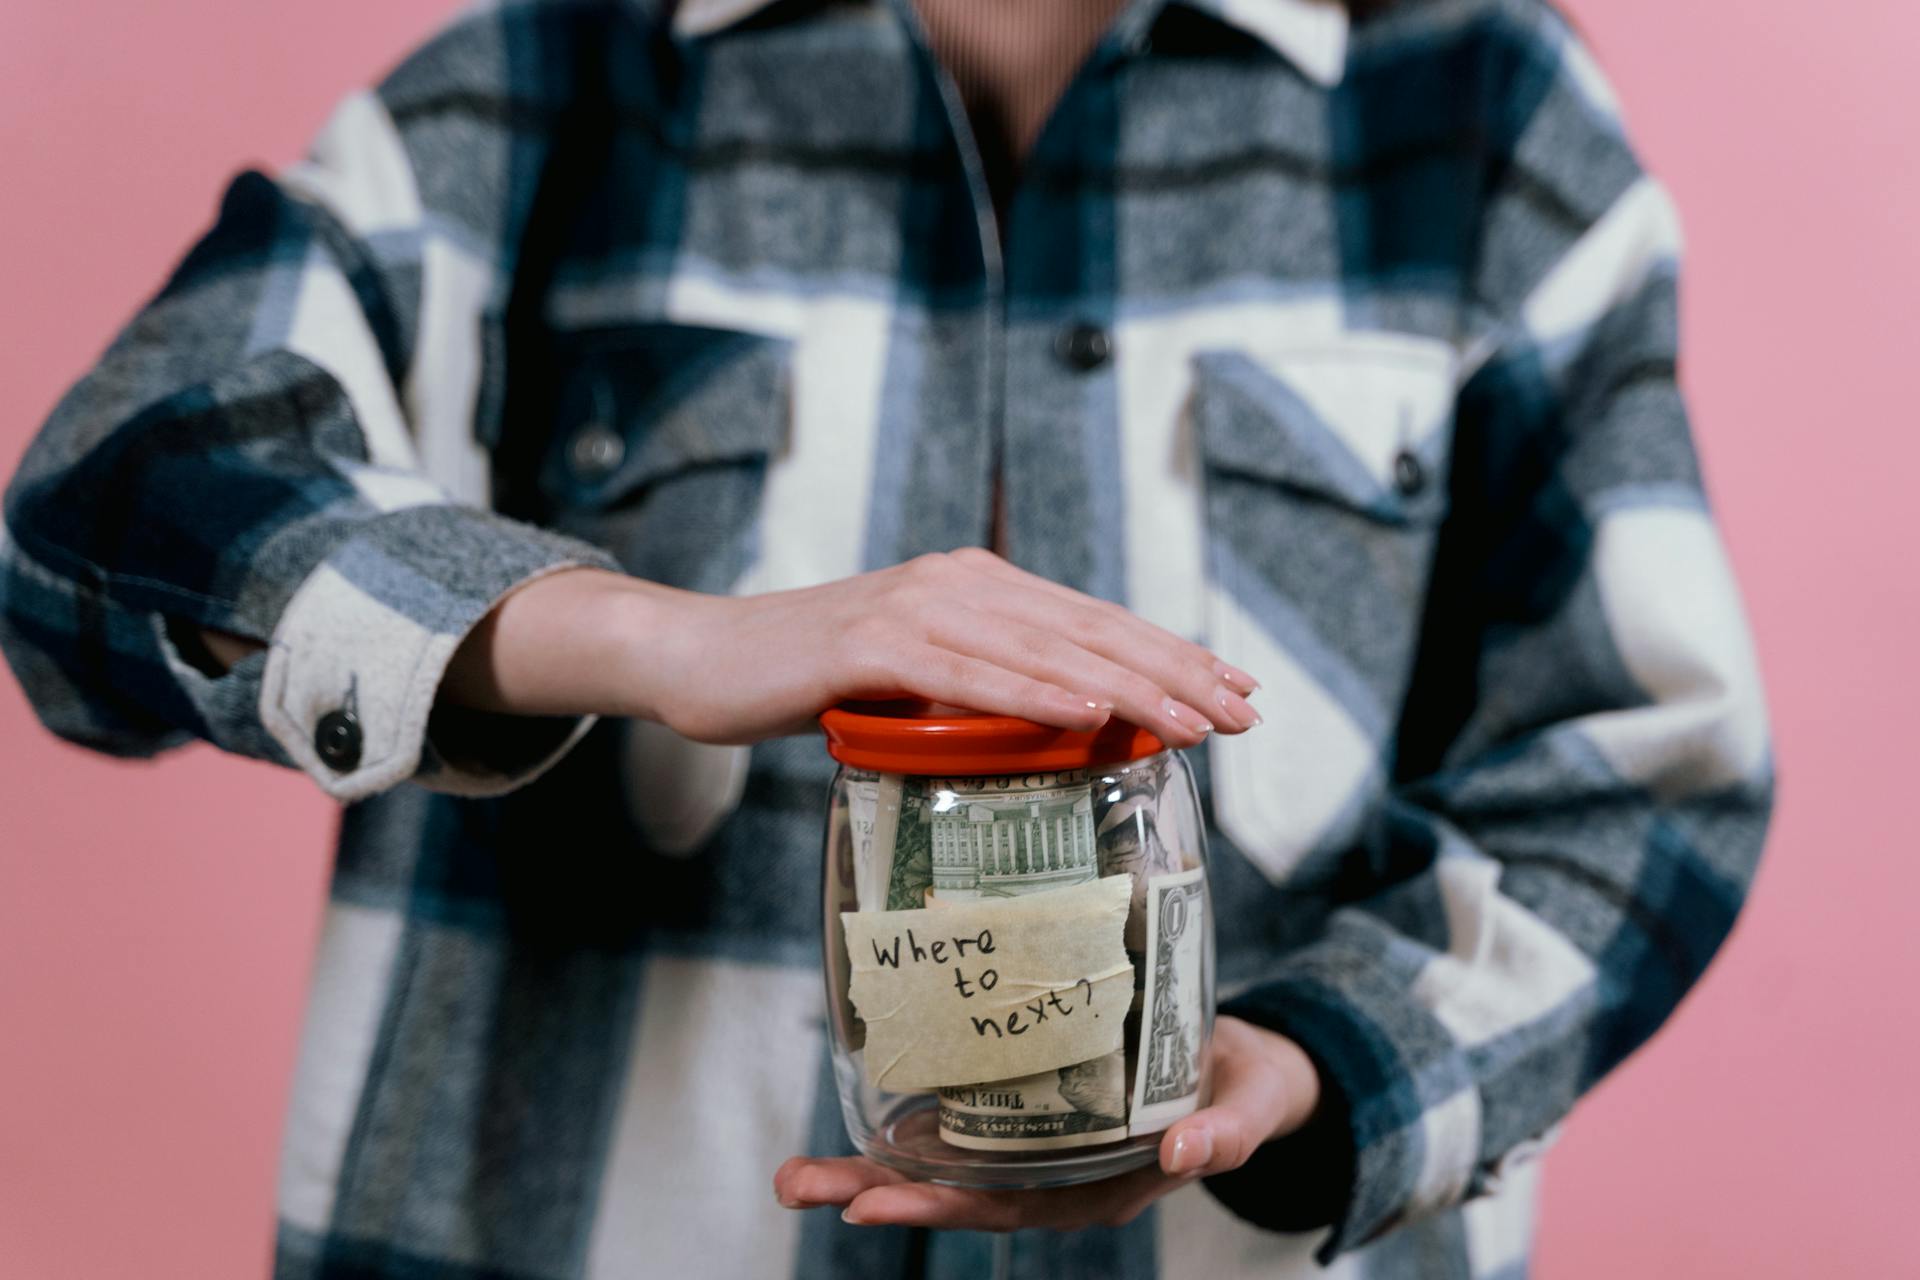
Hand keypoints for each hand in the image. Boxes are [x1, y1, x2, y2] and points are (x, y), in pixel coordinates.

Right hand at [442, 548, 1261, 744]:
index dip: (1172, 654)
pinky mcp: (872, 642)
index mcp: (977, 587)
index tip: (1236, 691)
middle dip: (1177, 672)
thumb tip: (1067, 729)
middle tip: (1245, 714)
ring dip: (1130, 687)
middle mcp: (959, 582)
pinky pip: (970, 674)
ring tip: (1196, 721)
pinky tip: (1089, 714)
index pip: (1094, 621)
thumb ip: (983, 692)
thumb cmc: (811, 679)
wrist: (702, 658)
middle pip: (1090, 629)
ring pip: (1046, 650)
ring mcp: (916, 607)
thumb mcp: (916, 685)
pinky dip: (1035, 694)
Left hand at [771, 1017, 1320, 1232]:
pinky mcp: (1033, 1100)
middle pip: (954, 1191)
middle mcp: (1057, 1172)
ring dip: (870, 1165)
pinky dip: (907, 1120)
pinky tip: (857, 1101)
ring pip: (945, 1162)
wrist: (1246, 1062)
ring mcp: (1039, 1140)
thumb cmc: (1246, 1088)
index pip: (1006, 1205)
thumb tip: (1183, 1155)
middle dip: (873, 1192)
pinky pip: (965, 1117)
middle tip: (797, 1183)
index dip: (938, 1206)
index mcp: (1100, 1187)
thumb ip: (1223, 1134)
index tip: (871, 1203)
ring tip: (796, 1171)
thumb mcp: (1249, 1109)